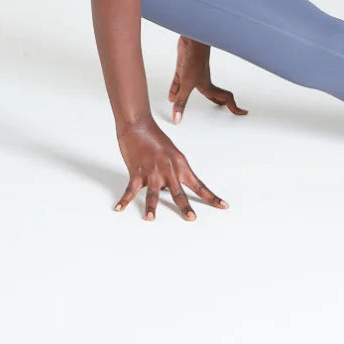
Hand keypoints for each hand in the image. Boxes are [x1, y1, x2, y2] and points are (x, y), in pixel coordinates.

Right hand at [113, 115, 227, 220]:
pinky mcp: (137, 172)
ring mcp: (152, 171)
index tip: (224, 206)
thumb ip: (173, 173)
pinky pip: (130, 190)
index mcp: (180, 165)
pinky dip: (124, 200)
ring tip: (150, 218)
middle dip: (185, 207)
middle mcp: (168, 170)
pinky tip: (119, 208)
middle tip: (191, 218)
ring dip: (151, 207)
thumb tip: (169, 191)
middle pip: (178, 192)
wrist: (138, 125)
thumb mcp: (171, 154)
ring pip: (153, 194)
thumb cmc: (155, 138)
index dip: (211, 197)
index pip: (199, 185)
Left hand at [168, 35, 247, 123]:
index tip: (242, 112)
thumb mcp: (186, 84)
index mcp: (208, 86)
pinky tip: (171, 95)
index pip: (225, 99)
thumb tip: (178, 119)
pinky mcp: (183, 67)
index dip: (234, 107)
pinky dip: (175, 89)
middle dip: (217, 103)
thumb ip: (181, 102)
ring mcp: (192, 74)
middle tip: (223, 109)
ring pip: (193, 89)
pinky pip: (179, 82)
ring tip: (189, 106)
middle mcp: (202, 80)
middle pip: (211, 95)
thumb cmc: (194, 58)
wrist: (190, 41)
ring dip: (191, 97)